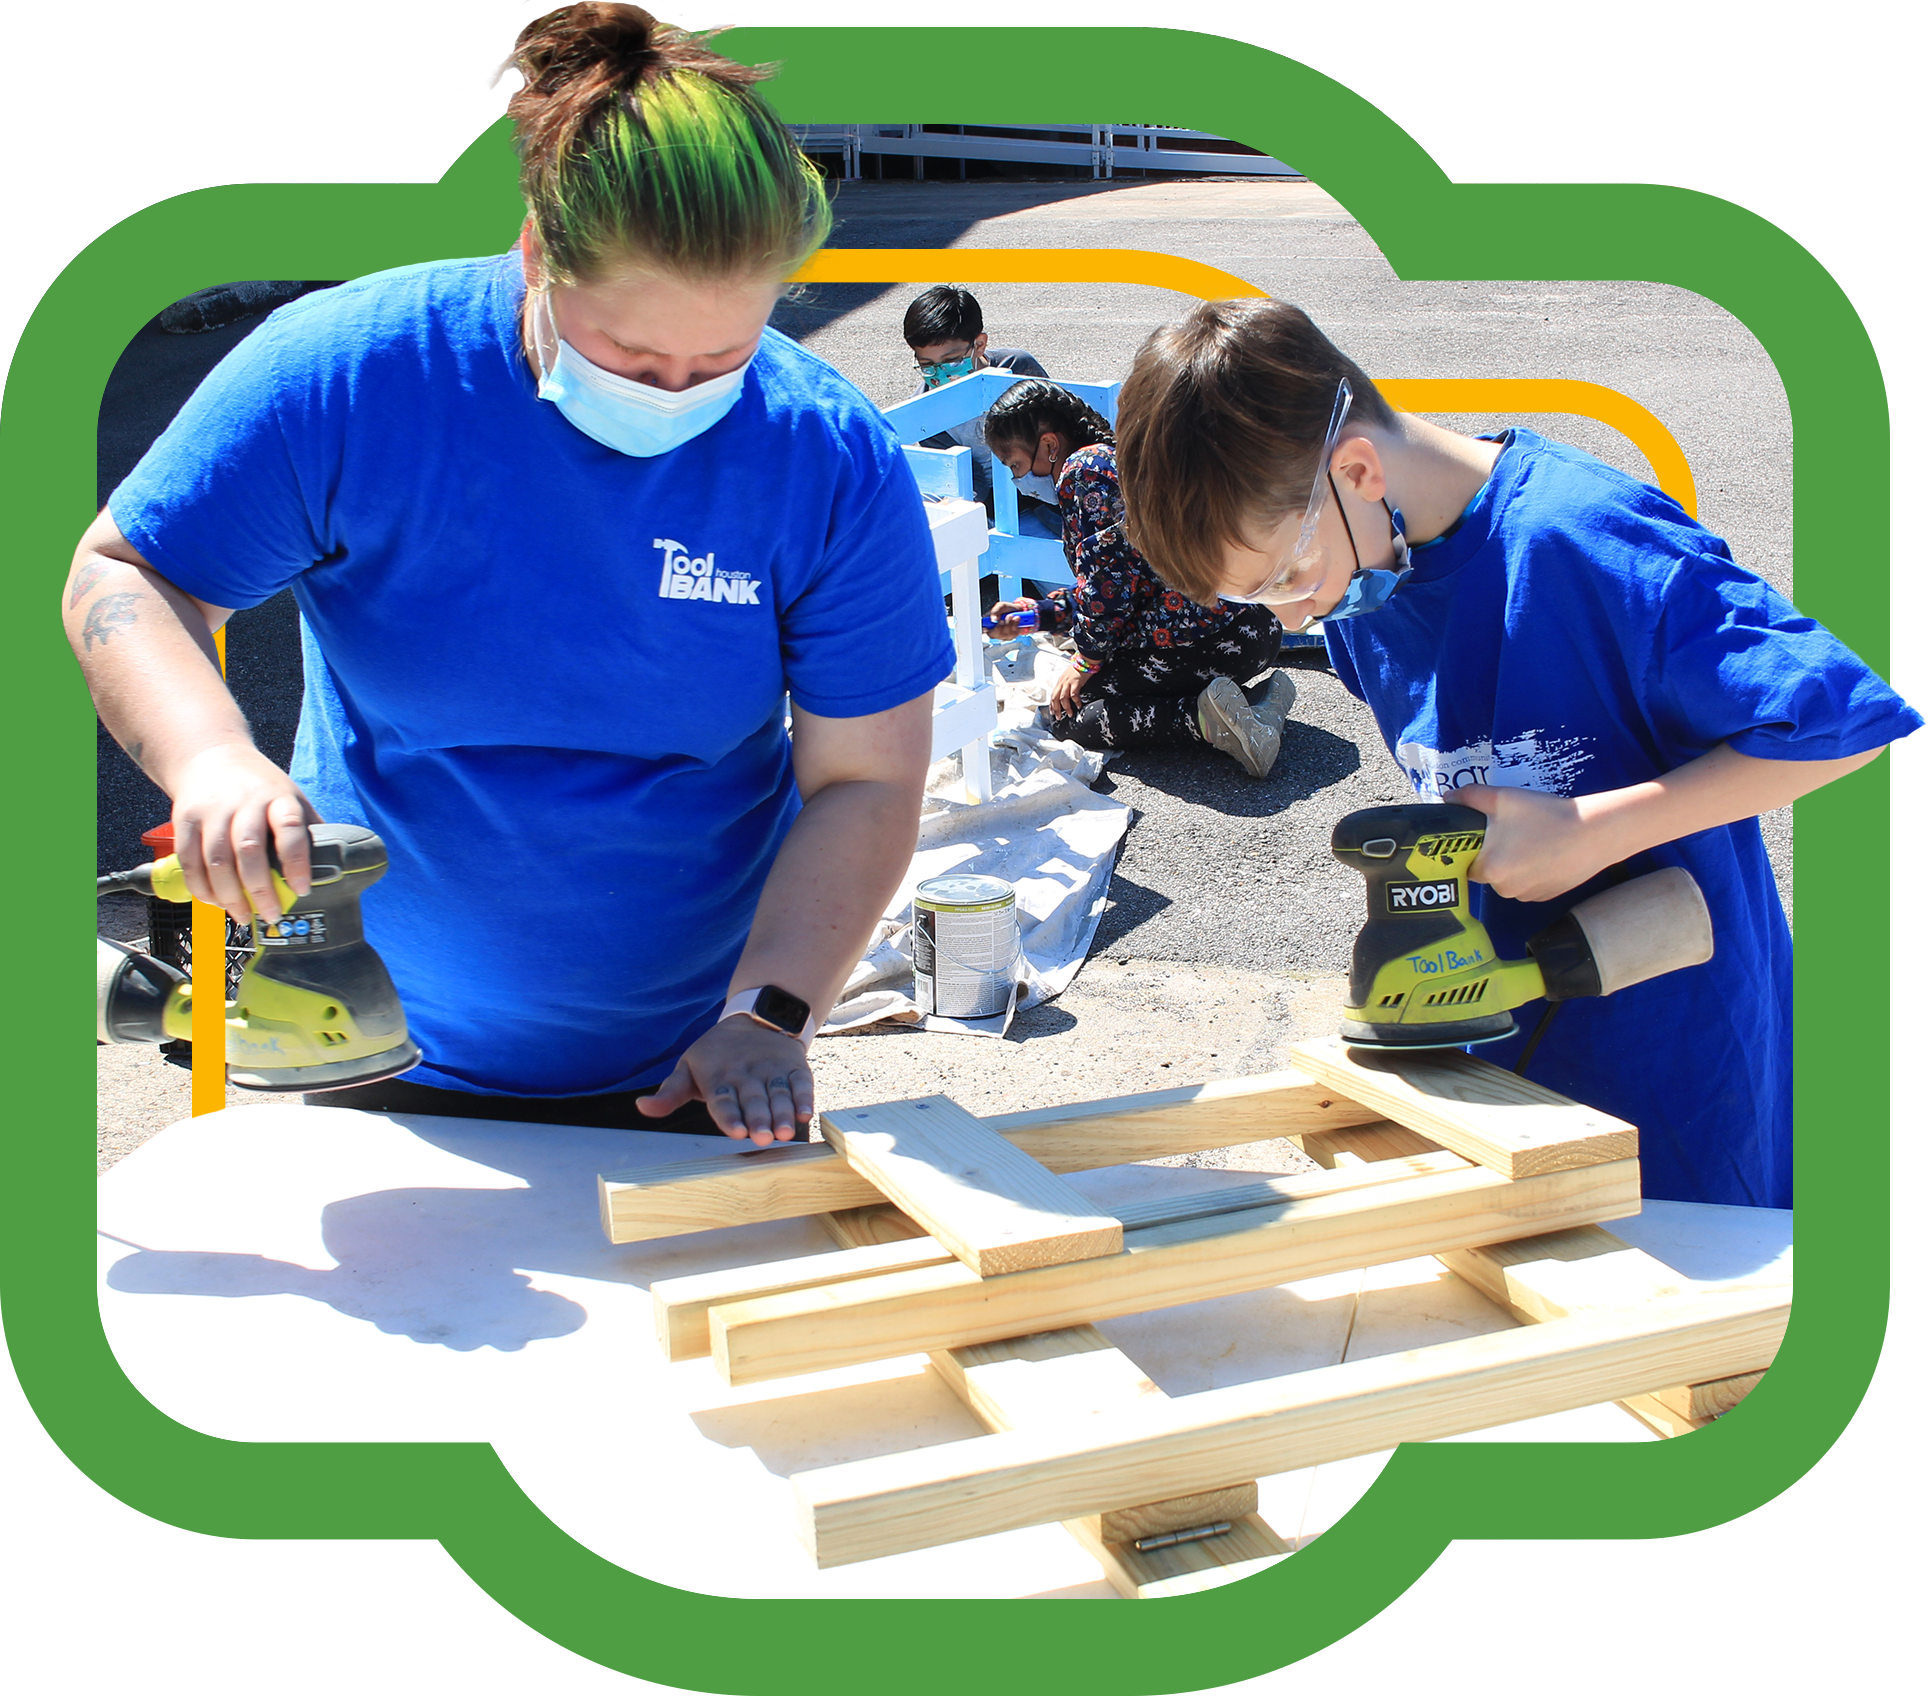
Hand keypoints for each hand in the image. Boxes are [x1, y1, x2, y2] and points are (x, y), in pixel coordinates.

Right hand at [170, 743, 321, 923]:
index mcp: (278, 797)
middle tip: (271, 914)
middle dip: (260, 890)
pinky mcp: (185, 820)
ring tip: (244, 915)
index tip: (302, 890)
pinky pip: (190, 861)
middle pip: (249, 851)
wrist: (211, 757)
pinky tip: (215, 901)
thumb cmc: (260, 787)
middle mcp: (243, 802)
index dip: (297, 862)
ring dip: (229, 895)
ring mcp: (212, 811)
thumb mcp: (291, 798)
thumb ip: (306, 830)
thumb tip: (333, 868)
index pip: (290, 828)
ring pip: (216, 861)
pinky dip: (201, 888)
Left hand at [637, 1014, 814, 1146]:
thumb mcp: (687, 1068)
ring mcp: (771, 1071)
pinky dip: (804, 1098)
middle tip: (764, 1137)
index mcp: (718, 1078)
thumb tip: (641, 1107)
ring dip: (782, 1113)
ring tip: (785, 1131)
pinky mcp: (794, 1068)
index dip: (729, 1116)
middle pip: (753, 1100)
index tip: (734, 1133)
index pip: (723, 1100)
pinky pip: (801, 1083)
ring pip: (777, 1094)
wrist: (756, 1019)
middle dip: (759, 1119)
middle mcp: (746, 1075)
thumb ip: (668, 1093)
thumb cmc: (716, 1054)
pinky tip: (806, 1114)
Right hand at [986, 598, 1036, 638]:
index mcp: (989, 624)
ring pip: (1006, 634)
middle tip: (1009, 615)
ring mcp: (1003, 635)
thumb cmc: (1007, 609)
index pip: (986, 632)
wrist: (1018, 610)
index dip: (989, 630)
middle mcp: (995, 632)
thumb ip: (995, 611)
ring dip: (1012, 624)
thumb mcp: (1000, 606)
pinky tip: (1017, 621)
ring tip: (1016, 616)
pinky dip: (1017, 626)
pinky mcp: (1011, 636)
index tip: (995, 624)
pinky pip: (1014, 634)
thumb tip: (993, 619)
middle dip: (1005, 624)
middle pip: (997, 634)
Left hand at [1048, 659, 1090, 718]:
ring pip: (1063, 698)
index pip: (1053, 695)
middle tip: (1059, 717)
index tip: (1053, 713)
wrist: (1085, 660)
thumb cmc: (1079, 669)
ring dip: (1066, 707)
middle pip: (1055, 698)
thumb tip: (1066, 695)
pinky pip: (1074, 694)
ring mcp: (1068, 682)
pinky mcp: (1076, 682)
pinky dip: (1076, 701)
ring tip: (1070, 714)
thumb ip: (1066, 685)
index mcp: (1060, 682)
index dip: (1052, 705)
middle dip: (1056, 709)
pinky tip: (1078, 706)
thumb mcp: (1069, 677)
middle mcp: (1062, 682)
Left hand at [1456, 783, 1623, 904]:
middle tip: (1513, 832)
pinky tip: (1546, 853)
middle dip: (1495, 854)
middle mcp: (1505, 889)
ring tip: (1532, 840)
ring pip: (1509, 880)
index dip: (1473, 849)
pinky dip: (1532, 872)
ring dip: (1514, 864)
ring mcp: (1527, 896)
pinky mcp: (1545, 896)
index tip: (1484, 835)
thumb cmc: (1548, 815)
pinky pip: (1528, 885)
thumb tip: (1448, 799)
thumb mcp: (1503, 798)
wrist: (1594, 832)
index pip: (1466, 864)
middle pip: (1488, 872)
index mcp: (1490, 869)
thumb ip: (1470, 797)